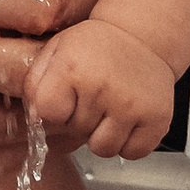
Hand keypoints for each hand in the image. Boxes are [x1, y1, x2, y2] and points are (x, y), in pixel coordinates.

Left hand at [20, 20, 176, 158]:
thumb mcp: (55, 50)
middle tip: (90, 98)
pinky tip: (125, 120)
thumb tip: (33, 118)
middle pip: (75, 132)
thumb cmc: (96, 46)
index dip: (53, 111)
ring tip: (107, 111)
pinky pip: (132, 153)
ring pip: (103, 149)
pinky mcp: (156, 120)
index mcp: (72, 68)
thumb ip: (34, 83)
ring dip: (102, 136)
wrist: (143, 36)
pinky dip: (127, 143)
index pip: (47, 114)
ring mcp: (132, 106)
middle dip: (78, 121)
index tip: (63, 99)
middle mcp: (102, 88)